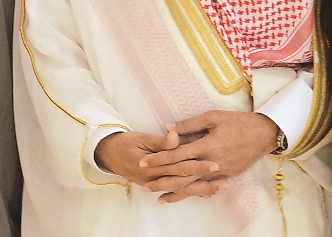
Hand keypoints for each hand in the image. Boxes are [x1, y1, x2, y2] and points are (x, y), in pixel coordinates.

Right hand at [95, 130, 217, 188]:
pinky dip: (190, 193)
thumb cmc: (125, 142)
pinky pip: (176, 191)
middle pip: (184, 180)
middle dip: (204, 181)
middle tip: (223, 180)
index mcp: (154, 164)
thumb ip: (160, 141)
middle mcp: (156, 176)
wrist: (108, 154)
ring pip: (182, 189)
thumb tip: (176, 138)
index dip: (197, 165)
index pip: (179, 165)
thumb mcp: (141, 137)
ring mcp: (156, 183)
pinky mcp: (156, 184)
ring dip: (201, 190)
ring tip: (220, 189)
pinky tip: (204, 193)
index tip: (214, 163)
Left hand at [139, 111, 278, 202]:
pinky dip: (193, 193)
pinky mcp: (227, 176)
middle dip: (162, 181)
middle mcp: (211, 163)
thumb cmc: (238, 122)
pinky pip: (206, 187)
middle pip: (182, 175)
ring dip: (176, 192)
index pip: (176, 155)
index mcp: (206, 146)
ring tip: (159, 198)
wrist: (265, 134)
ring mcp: (220, 172)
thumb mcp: (212, 117)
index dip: (158, 159)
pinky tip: (183, 196)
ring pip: (194, 185)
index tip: (143, 162)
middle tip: (144, 186)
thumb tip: (167, 127)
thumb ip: (189, 124)